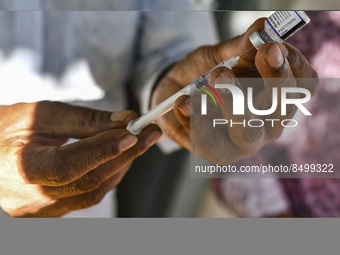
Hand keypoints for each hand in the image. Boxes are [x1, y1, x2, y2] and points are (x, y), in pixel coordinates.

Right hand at [0, 101, 161, 216]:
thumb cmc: (8, 128)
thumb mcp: (43, 115)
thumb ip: (85, 120)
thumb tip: (125, 120)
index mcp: (19, 168)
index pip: (69, 165)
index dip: (103, 150)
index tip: (133, 132)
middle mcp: (29, 198)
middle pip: (89, 181)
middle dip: (126, 155)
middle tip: (150, 133)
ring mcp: (40, 209)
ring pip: (93, 192)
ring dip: (120, 166)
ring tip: (137, 142)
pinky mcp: (50, 210)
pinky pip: (87, 196)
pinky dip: (107, 175)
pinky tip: (117, 158)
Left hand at [151, 18, 317, 163]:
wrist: (175, 93)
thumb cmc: (206, 74)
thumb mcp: (220, 55)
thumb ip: (240, 46)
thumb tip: (262, 26)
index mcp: (278, 96)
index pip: (302, 85)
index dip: (290, 66)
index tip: (269, 47)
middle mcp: (267, 123)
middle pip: (281, 110)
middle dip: (269, 83)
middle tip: (255, 57)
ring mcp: (243, 142)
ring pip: (247, 131)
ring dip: (229, 103)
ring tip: (214, 79)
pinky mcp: (216, 152)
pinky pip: (208, 141)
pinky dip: (194, 119)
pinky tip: (183, 102)